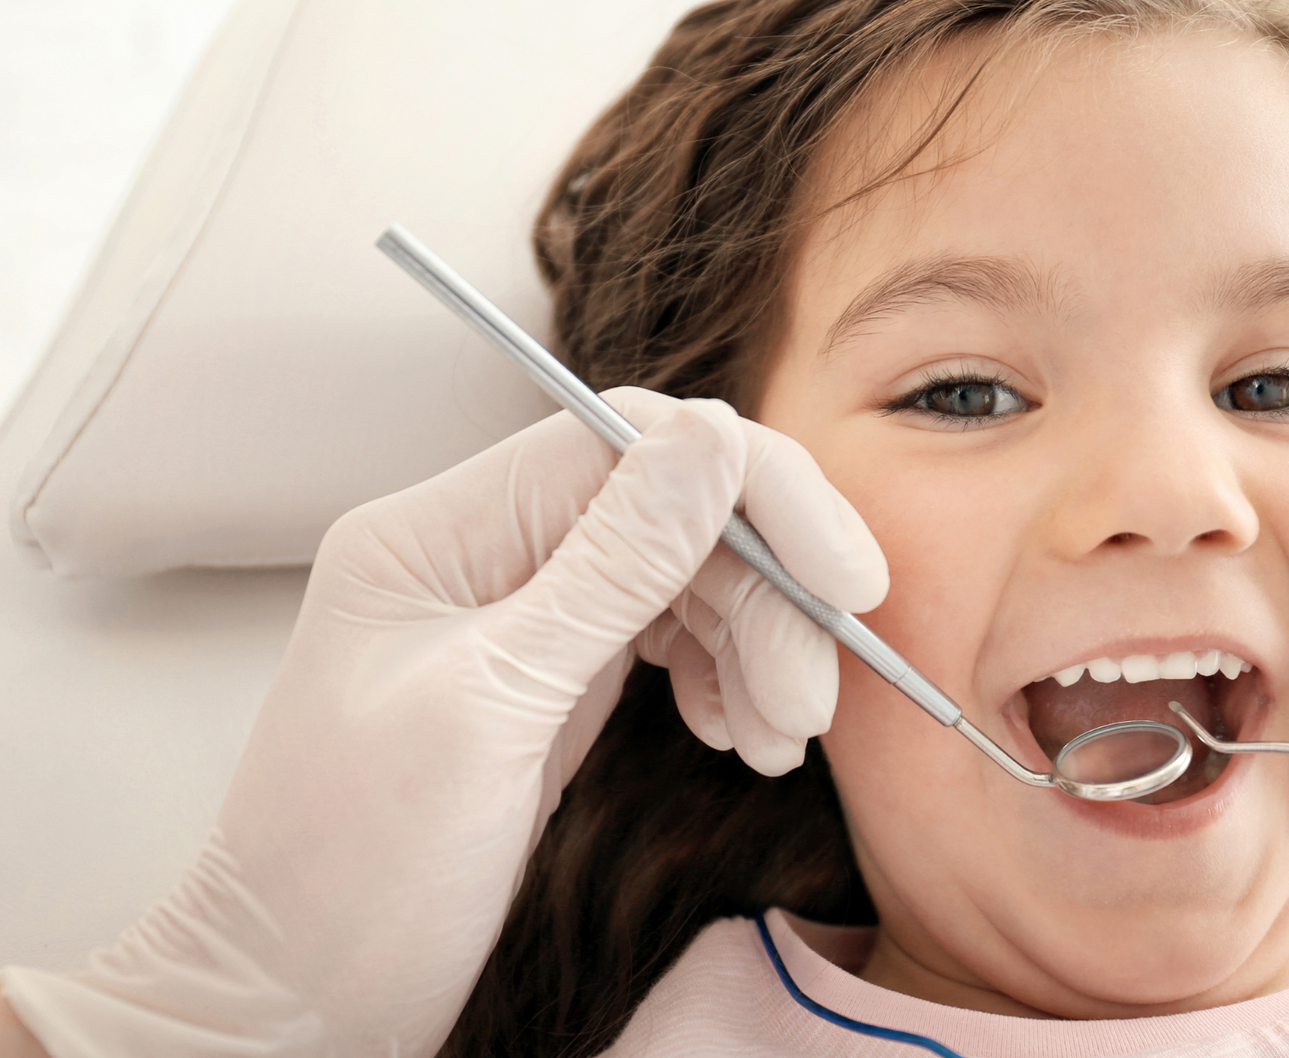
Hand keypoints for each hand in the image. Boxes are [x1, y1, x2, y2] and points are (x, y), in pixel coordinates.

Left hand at [0, 389, 884, 1056]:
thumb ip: (611, 569)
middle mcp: (484, 552)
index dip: (751, 490)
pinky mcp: (554, 678)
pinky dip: (724, 680)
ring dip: (755, 647)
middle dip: (762, 596)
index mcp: (437, 531)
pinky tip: (739, 738)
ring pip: (684, 576)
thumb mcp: (491, 712)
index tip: (841, 577)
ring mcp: (523, 615)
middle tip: (810, 702)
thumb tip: (716, 438)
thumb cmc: (355, 869)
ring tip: (778, 741)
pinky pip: (670, 639)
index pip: (624, 445)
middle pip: (670, 511)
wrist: (300, 998)